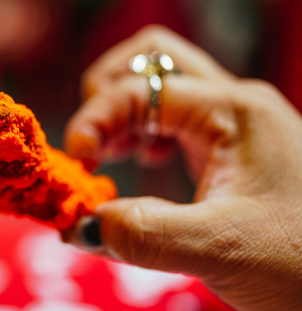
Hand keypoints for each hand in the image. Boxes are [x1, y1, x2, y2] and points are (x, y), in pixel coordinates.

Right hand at [64, 25, 301, 310]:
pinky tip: (139, 171)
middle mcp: (233, 108)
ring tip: (107, 158)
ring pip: (162, 90)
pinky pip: (172, 124)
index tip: (76, 165)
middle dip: (107, 97)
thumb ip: (141, 234)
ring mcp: (232, 131)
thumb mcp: (217, 249)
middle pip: (153, 61)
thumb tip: (76, 225)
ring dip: (122, 116)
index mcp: (234, 112)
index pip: (141, 87)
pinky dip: (141, 137)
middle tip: (90, 148)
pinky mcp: (229, 158)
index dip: (95, 119)